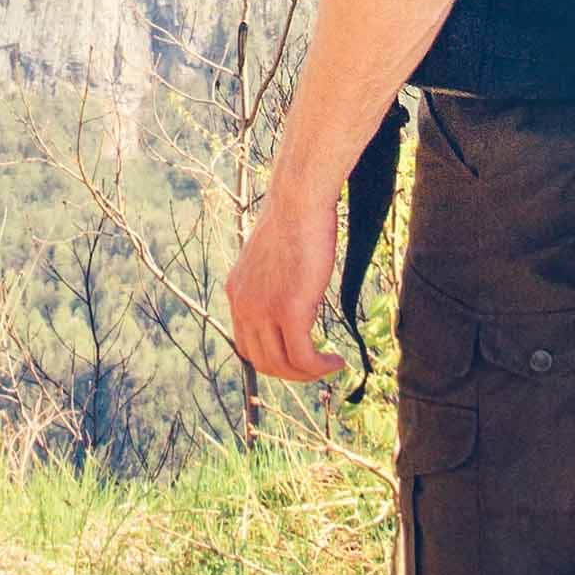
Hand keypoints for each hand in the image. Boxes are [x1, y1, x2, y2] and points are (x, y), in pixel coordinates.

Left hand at [226, 193, 344, 383]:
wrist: (299, 201)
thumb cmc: (296, 220)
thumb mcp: (274, 257)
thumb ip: (273, 281)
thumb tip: (290, 290)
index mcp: (237, 293)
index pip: (246, 344)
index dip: (273, 358)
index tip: (300, 355)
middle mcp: (243, 305)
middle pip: (261, 361)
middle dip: (291, 372)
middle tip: (318, 366)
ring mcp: (263, 310)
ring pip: (281, 365)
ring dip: (308, 373)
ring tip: (330, 364)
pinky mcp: (288, 310)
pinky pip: (302, 356)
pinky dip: (320, 366)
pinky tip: (337, 360)